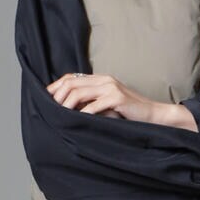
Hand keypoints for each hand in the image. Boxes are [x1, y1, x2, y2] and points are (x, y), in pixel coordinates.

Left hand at [46, 72, 184, 128]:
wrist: (153, 115)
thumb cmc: (130, 114)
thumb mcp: (108, 105)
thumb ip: (91, 103)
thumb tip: (68, 110)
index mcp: (101, 79)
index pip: (71, 77)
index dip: (56, 87)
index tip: (46, 99)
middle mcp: (104, 80)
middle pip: (71, 82)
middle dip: (57, 96)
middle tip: (49, 110)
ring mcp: (110, 87)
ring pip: (79, 92)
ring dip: (66, 105)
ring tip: (60, 117)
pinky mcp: (117, 98)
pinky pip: (93, 105)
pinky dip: (83, 114)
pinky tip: (77, 122)